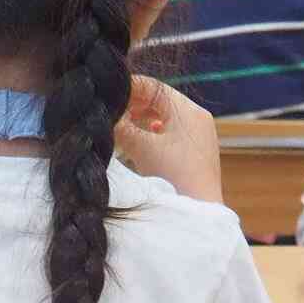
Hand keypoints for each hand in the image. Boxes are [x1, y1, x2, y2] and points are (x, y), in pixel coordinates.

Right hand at [114, 75, 222, 201]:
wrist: (198, 214)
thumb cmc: (173, 177)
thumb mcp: (140, 147)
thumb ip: (121, 126)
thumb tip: (104, 114)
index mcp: (190, 111)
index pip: (155, 88)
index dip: (129, 89)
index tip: (109, 95)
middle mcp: (198, 120)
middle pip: (161, 102)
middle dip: (134, 105)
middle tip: (112, 112)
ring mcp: (199, 138)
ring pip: (165, 119)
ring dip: (142, 121)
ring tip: (123, 128)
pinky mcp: (196, 156)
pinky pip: (171, 136)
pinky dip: (153, 135)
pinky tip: (141, 144)